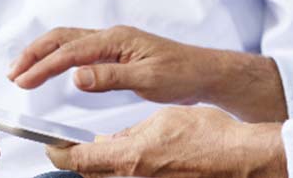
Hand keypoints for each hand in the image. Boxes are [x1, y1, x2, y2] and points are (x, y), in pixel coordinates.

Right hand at [8, 26, 286, 121]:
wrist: (204, 72)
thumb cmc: (182, 74)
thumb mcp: (147, 79)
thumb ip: (110, 77)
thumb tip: (75, 75)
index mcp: (116, 40)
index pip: (70, 52)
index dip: (42, 66)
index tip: (22, 81)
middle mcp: (111, 36)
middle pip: (62, 38)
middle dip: (34, 53)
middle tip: (13, 73)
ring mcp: (113, 42)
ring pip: (68, 41)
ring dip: (43, 54)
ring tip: (23, 71)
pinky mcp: (116, 52)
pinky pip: (79, 49)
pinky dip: (58, 56)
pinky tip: (52, 68)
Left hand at [45, 106, 285, 177]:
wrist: (242, 159)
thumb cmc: (209, 136)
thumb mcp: (162, 120)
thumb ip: (130, 132)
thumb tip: (107, 141)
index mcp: (132, 156)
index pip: (79, 160)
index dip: (59, 152)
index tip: (50, 144)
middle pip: (90, 174)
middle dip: (77, 160)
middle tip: (69, 146)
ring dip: (99, 167)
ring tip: (99, 150)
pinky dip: (121, 172)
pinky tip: (129, 158)